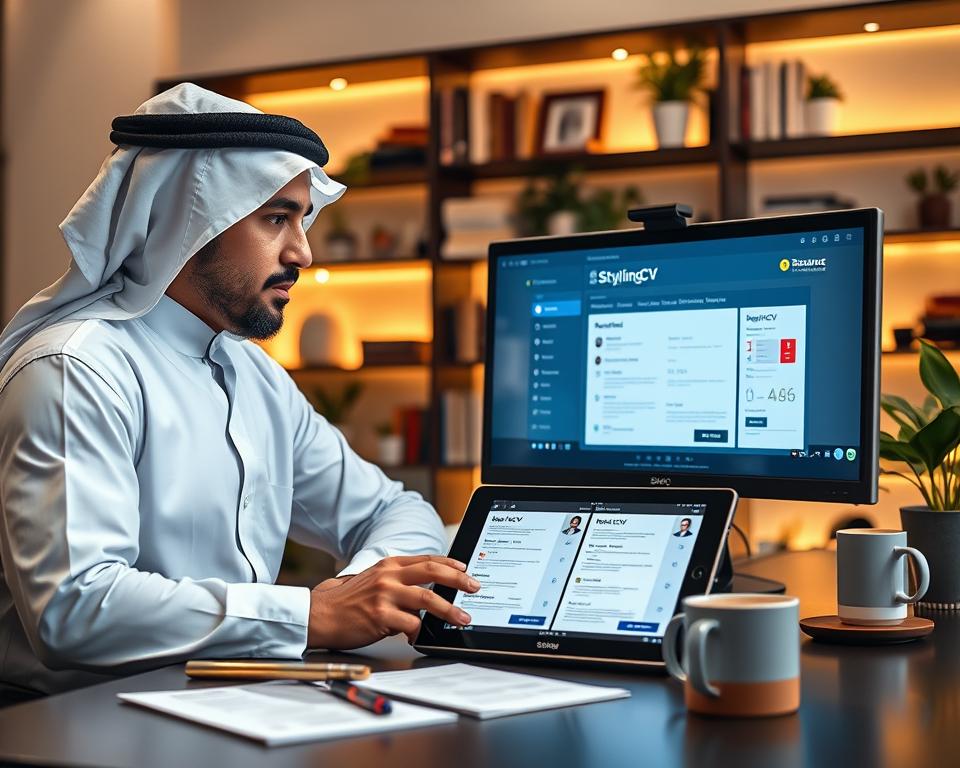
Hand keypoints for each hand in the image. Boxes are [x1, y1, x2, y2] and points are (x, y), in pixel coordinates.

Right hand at [307, 555, 478, 648]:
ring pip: (427, 599)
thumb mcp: (374, 580)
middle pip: (432, 572)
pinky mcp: (380, 617)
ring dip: (449, 610)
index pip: (427, 559)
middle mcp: (388, 576)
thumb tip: (429, 591)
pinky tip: (418, 636)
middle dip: (458, 579)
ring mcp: (384, 596)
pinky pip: (410, 624)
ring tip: (463, 618)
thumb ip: (399, 581)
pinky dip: (419, 632)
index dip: (450, 563)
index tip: (466, 568)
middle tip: (474, 587)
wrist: (320, 615)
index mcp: (389, 565)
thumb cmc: (348, 601)